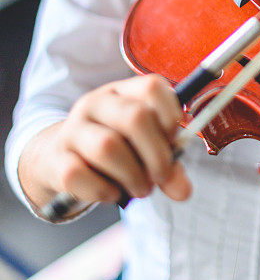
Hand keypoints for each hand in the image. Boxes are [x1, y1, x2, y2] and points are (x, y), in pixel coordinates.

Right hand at [19, 75, 191, 210]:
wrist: (62, 161)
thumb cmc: (114, 150)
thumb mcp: (143, 149)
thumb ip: (168, 165)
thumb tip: (183, 191)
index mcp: (123, 91)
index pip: (151, 87)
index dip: (170, 116)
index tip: (175, 141)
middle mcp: (96, 103)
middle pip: (135, 117)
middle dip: (157, 155)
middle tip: (161, 176)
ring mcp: (73, 129)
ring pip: (108, 147)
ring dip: (132, 176)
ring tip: (141, 188)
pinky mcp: (57, 159)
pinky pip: (79, 174)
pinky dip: (103, 190)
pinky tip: (112, 193)